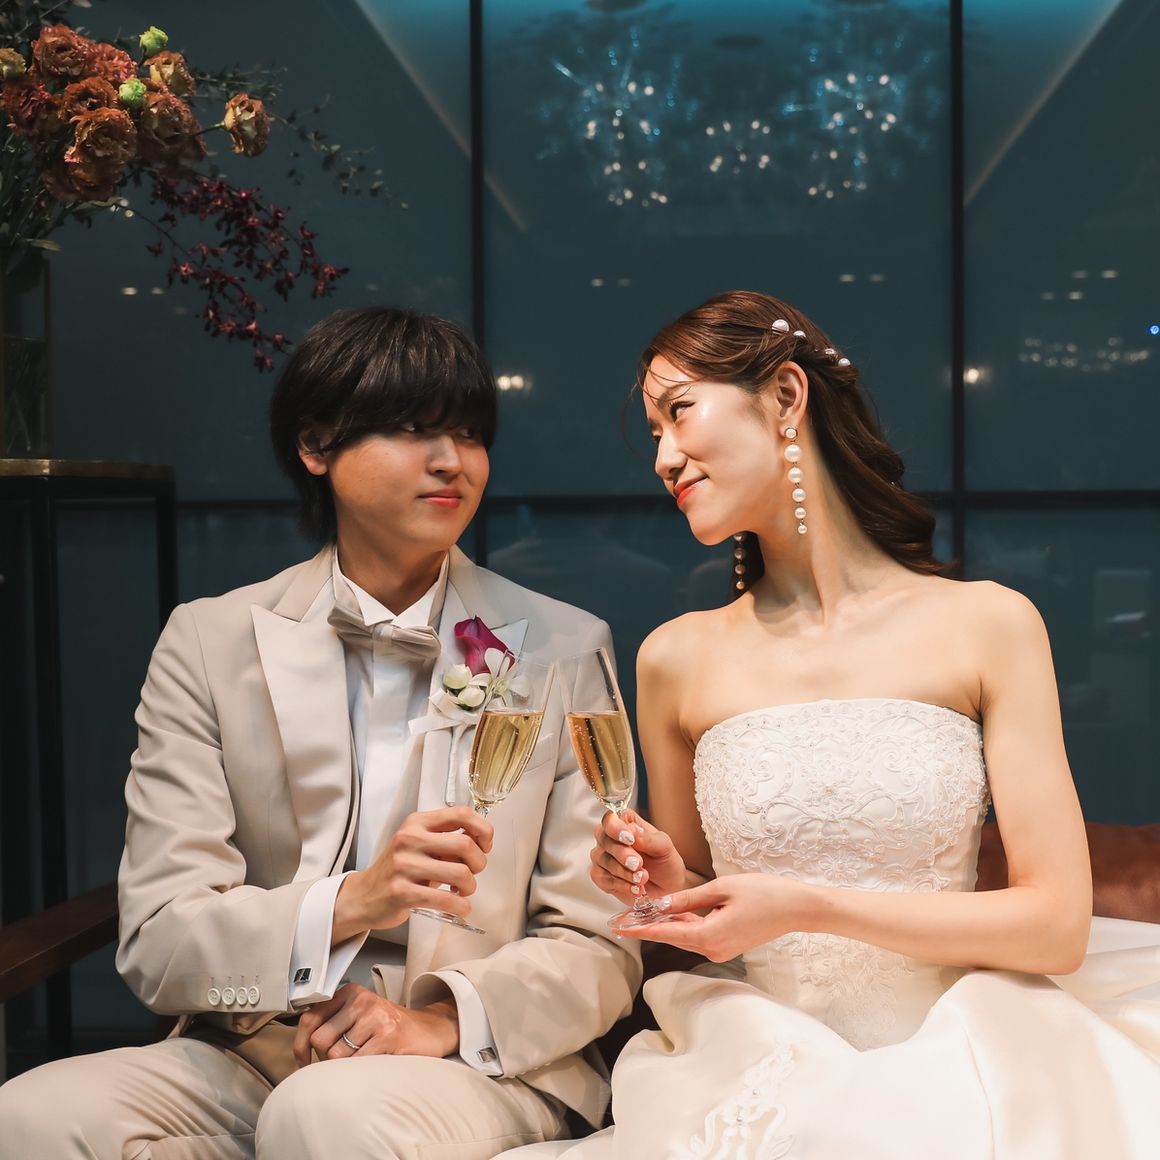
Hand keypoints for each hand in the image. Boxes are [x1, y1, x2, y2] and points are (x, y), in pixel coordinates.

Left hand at [293, 982, 459, 1065]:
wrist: (428, 1030)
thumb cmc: (388, 1028)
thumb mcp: (358, 1016)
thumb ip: (331, 1025)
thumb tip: (300, 1050)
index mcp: (349, 992)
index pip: (309, 1019)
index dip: (299, 1046)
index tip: (303, 1062)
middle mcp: (361, 1000)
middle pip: (320, 1041)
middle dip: (324, 1060)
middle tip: (341, 1063)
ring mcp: (375, 1017)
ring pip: (336, 1056)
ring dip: (344, 1068)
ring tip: (361, 1061)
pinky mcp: (387, 1036)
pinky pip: (356, 1064)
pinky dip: (359, 1072)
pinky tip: (372, 1065)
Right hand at [333, 807, 491, 940]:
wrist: (363, 896)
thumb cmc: (398, 869)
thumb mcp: (418, 844)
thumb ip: (446, 839)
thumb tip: (481, 841)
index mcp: (417, 823)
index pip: (461, 814)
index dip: (483, 829)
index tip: (486, 844)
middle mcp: (410, 839)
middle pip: (465, 844)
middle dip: (479, 862)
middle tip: (473, 873)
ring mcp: (404, 865)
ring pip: (460, 873)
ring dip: (470, 887)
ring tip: (462, 891)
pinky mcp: (402, 892)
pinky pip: (444, 899)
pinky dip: (460, 906)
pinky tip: (460, 907)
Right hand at [589, 808, 687, 904]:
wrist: (668, 887)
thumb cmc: (664, 861)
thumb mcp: (663, 846)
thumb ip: (647, 838)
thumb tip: (631, 830)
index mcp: (625, 823)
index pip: (611, 819)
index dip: (616, 828)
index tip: (629, 839)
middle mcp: (610, 837)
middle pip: (604, 839)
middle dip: (621, 853)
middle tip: (638, 864)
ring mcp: (603, 857)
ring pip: (604, 860)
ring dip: (624, 872)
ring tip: (643, 878)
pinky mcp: (601, 876)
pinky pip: (602, 878)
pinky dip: (621, 885)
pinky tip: (636, 888)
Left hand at [612, 874, 809, 961]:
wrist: (796, 908)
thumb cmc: (763, 893)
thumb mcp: (722, 889)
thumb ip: (688, 898)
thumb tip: (661, 903)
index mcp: (709, 936)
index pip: (666, 932)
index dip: (640, 928)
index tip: (619, 928)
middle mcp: (713, 949)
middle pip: (673, 937)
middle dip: (648, 926)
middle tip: (622, 918)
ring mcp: (721, 950)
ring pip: (685, 936)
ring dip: (665, 925)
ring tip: (639, 914)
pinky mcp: (727, 945)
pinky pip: (698, 935)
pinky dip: (683, 925)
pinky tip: (670, 914)